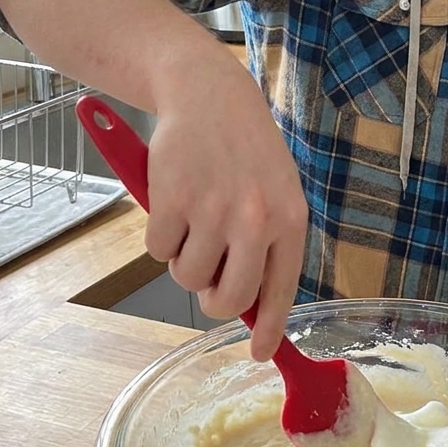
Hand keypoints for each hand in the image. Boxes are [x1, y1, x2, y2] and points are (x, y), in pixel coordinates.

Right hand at [145, 49, 307, 361]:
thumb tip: (253, 305)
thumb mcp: (277, 190)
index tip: (260, 353)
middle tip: (209, 278)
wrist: (209, 94)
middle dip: (215, 300)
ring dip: (184, 261)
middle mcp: (255, 219)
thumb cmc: (245, 148)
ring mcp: (212, 210)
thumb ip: (269, 242)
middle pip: (228, 298)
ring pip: (188, 278)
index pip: (280, 290)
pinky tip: (173, 202)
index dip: (268, 328)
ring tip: (193, 220)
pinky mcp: (171, 201)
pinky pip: (157, 252)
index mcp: (289, 219)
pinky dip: (160, 237)